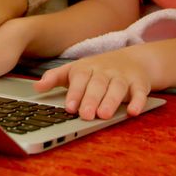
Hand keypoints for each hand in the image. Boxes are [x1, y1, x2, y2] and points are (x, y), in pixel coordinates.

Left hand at [33, 48, 153, 119]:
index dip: (75, 92)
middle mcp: (105, 71)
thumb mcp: (75, 70)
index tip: (70, 107)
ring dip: (111, 101)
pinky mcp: (140, 83)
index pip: (80, 78)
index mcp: (87, 68)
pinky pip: (140, 92)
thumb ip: (55, 77)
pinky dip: (138, 101)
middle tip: (85, 115)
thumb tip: (36, 87)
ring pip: (117, 87)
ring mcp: (123, 76)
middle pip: (98, 84)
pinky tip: (132, 111)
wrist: (133, 59)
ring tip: (103, 115)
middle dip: (91, 99)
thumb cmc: (97, 70)